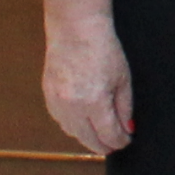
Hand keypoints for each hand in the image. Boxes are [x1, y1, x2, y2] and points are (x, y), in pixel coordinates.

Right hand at [42, 13, 132, 154]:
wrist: (76, 30)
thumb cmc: (103, 48)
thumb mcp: (123, 78)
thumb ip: (124, 106)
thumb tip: (127, 126)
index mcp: (95, 101)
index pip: (108, 134)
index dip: (119, 141)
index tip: (126, 141)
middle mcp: (73, 106)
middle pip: (88, 138)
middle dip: (103, 144)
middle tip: (114, 144)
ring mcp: (57, 102)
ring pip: (72, 132)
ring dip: (87, 136)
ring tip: (100, 134)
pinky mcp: (47, 96)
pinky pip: (60, 119)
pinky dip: (73, 124)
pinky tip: (83, 120)